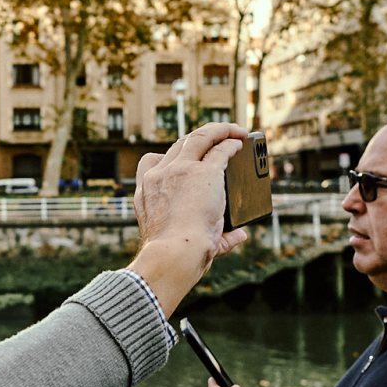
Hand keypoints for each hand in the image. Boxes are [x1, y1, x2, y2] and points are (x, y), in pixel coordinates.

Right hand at [126, 122, 249, 312]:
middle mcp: (160, 175)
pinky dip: (231, 142)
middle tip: (215, 141)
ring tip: (233, 132)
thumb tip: (239, 235)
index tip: (181, 160)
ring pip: (199, 137)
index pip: (151, 162)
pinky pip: (220, 148)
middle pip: (179, 145)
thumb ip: (215, 237)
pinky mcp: (205, 172)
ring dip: (217, 131)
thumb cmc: (176, 255)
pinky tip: (240, 142)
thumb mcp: (186, 241)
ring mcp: (182, 171)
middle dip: (198, 140)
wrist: (174, 254)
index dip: (168, 158)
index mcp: (146, 191)